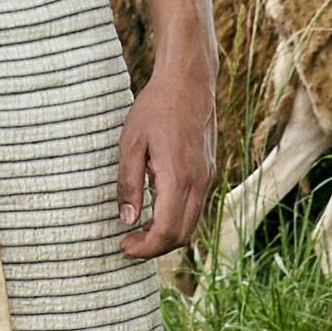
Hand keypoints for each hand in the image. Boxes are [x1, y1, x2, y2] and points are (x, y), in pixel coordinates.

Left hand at [117, 56, 216, 258]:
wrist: (188, 83)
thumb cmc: (155, 109)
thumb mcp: (130, 144)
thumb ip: (129, 184)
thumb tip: (127, 220)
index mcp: (179, 178)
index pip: (167, 231)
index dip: (145, 247)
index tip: (123, 247)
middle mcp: (199, 183)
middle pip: (182, 234)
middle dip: (154, 247)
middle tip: (127, 243)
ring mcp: (207, 178)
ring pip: (191, 223)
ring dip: (166, 234)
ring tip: (137, 230)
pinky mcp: (208, 172)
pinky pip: (195, 207)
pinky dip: (176, 218)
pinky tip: (154, 211)